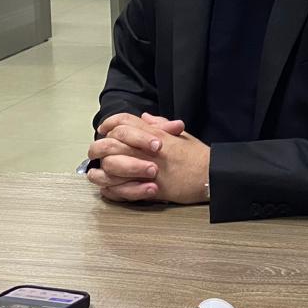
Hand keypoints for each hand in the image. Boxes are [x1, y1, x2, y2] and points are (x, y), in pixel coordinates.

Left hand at [88, 112, 208, 205]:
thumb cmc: (199, 156)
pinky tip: (107, 189)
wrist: (211, 175)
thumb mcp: (181, 135)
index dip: (110, 123)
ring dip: (101, 170)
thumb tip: (146, 117)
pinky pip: (123, 189)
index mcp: (155, 133)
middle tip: (95, 152)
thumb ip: (161, 125)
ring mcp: (147, 169)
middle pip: (112, 143)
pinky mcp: (150, 188)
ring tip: (96, 173)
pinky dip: (112, 190)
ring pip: (112, 166)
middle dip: (99, 147)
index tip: (104, 129)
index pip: (124, 122)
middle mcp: (148, 149)